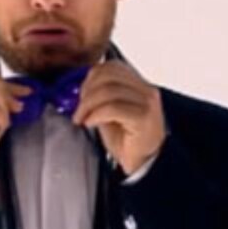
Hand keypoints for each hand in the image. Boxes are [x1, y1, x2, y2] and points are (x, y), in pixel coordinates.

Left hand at [71, 59, 165, 174]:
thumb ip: (101, 95)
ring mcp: (147, 103)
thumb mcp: (111, 111)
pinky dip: (96, 114)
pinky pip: (113, 108)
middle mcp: (146, 90)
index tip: (81, 95)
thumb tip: (82, 86)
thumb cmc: (127, 138)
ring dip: (88, 105)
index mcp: (140, 84)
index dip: (91, 78)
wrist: (143, 162)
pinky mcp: (144, 117)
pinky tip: (90, 123)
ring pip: (108, 91)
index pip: (112, 67)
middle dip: (87, 91)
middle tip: (79, 109)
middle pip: (109, 76)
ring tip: (82, 118)